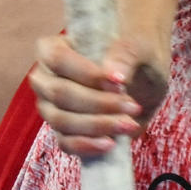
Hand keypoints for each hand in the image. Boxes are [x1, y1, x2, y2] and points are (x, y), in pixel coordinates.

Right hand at [32, 33, 165, 159]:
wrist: (144, 76)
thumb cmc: (134, 51)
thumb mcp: (137, 44)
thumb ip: (125, 53)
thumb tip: (113, 72)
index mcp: (52, 48)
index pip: (57, 59)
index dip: (86, 73)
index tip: (119, 82)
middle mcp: (46, 78)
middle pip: (59, 93)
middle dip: (97, 103)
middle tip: (132, 106)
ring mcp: (51, 107)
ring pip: (61, 120)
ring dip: (96, 125)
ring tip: (128, 124)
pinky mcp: (64, 131)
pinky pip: (66, 143)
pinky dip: (87, 146)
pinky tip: (111, 143)